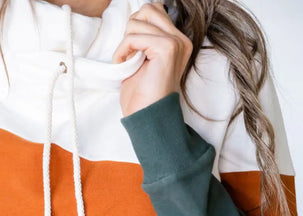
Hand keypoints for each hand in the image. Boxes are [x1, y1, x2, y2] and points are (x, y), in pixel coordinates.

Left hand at [112, 2, 192, 116]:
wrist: (148, 118)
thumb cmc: (143, 95)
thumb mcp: (143, 59)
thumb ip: (144, 36)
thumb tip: (136, 18)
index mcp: (178, 42)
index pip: (154, 11)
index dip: (136, 28)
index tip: (133, 51)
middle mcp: (181, 40)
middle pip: (147, 10)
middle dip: (131, 30)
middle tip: (129, 55)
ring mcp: (176, 43)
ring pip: (138, 22)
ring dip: (125, 43)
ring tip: (127, 63)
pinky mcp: (167, 49)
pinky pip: (133, 37)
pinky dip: (122, 51)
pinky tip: (124, 66)